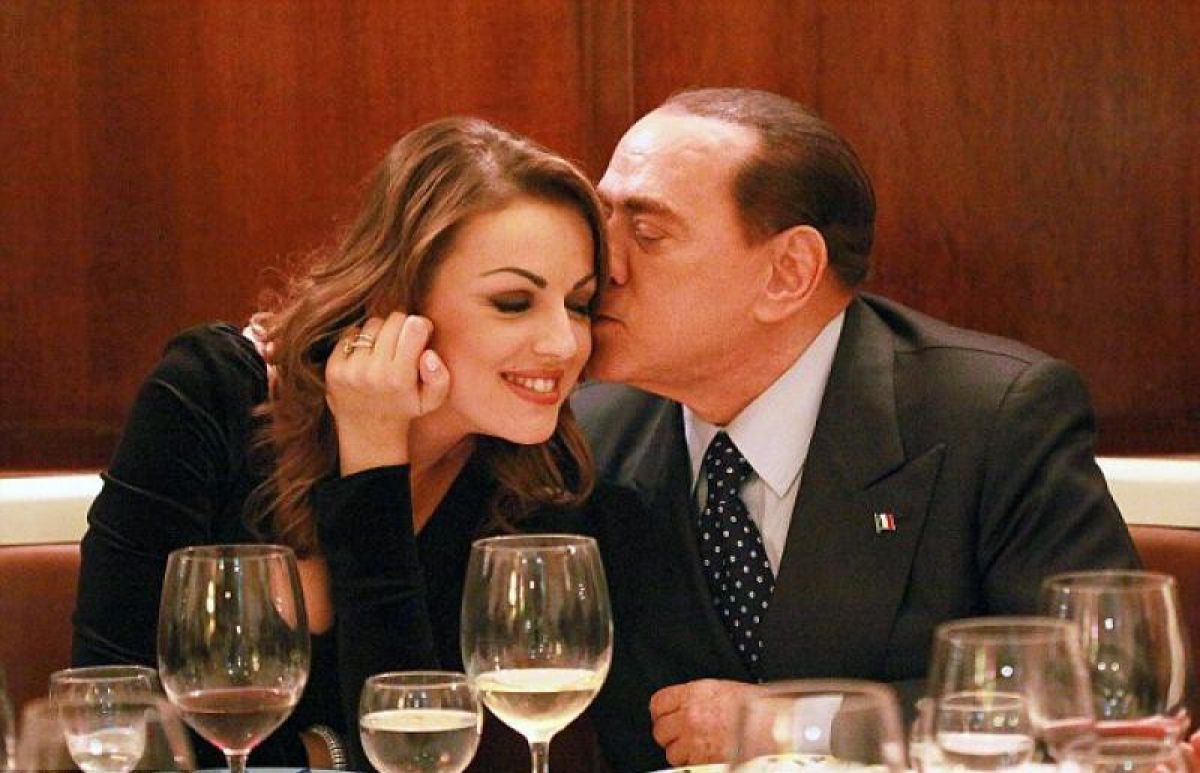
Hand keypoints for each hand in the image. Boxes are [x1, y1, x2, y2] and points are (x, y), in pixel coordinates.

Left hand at [325, 312, 448, 474]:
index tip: (420, 336)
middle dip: (401, 327)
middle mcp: (374, 372)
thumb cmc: (404, 409)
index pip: (413, 326)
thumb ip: (441, 377)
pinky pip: (350, 334)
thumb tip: (428, 353)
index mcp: (400, 378)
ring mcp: (351, 370)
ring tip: (384, 351)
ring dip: (380, 333)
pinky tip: (366, 357)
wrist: (368, 435)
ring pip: (371, 325)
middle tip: (402, 344)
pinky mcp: (333, 369)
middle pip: (393, 320)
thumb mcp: (432, 401)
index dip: (420, 325)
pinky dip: (360, 340)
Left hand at [650, 679, 763, 765]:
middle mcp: (689, 717)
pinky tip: (708, 756)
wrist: (772, 724)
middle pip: (660, 731)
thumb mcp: (720, 689)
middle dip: (670, 736)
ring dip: (683, 753)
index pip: (658, 704)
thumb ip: (696, 698)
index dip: (661, 713)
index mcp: (692, 695)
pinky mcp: (703, 761)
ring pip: (672, 753)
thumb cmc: (754, 705)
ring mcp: (695, 741)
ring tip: (699, 749)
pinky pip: (688, 766)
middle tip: (682, 737)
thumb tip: (683, 707)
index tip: (664, 718)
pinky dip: (695, 764)